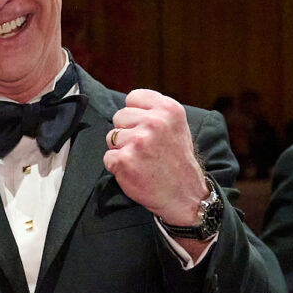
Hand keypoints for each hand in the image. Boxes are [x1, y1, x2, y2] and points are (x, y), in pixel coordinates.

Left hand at [103, 89, 208, 225]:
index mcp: (168, 109)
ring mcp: (138, 141)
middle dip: (127, 131)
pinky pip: (108, 156)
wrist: (184, 194)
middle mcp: (154, 122)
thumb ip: (154, 111)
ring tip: (141, 159)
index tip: (144, 126)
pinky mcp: (124, 160)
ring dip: (122, 149)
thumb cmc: (177, 160)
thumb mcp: (176, 126)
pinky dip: (117, 166)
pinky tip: (135, 170)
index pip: (133, 97)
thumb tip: (128, 105)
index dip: (135, 113)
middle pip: (119, 116)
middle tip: (145, 148)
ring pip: (111, 136)